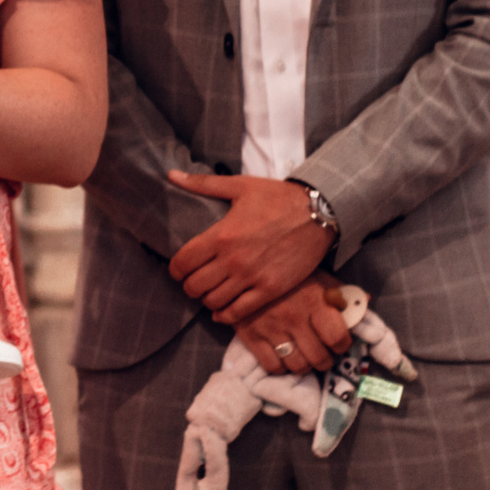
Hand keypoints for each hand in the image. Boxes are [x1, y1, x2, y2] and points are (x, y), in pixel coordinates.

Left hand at [165, 170, 333, 324]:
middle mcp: (233, 260)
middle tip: (194, 280)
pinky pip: (239, 312)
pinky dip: (226, 315)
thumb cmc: (277, 197)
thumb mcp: (238, 186)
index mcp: (221, 236)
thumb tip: (171, 174)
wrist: (318, 212)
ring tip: (211, 291)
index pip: (182, 263)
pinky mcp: (271, 290)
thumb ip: (202, 184)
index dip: (175, 269)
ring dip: (207, 299)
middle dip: (189, 285)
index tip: (179, 268)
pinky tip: (223, 310)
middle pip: (194, 287)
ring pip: (214, 302)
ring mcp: (252, 278)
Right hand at [235, 274, 353, 374]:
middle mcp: (294, 319)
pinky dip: (281, 367)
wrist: (246, 265)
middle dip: (325, 359)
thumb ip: (342, 292)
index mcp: (314, 302)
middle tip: (323, 353)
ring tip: (305, 356)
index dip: (343, 345)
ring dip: (305, 365)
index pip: (338, 338)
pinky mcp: (251, 336)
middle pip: (319, 358)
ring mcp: (271, 329)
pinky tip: (284, 356)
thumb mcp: (319, 275)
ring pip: (297, 366)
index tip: (339, 342)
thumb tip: (366, 302)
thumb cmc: (289, 273)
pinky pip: (272, 366)